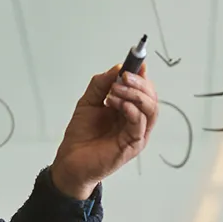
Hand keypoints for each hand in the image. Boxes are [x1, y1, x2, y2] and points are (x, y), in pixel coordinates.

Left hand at [49, 64, 157, 199]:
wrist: (71, 161)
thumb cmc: (81, 136)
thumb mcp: (88, 101)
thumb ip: (102, 84)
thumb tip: (118, 68)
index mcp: (128, 109)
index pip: (143, 89)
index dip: (141, 74)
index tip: (135, 61)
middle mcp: (135, 121)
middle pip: (151, 97)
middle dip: (140, 82)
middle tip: (124, 76)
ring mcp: (136, 133)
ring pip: (151, 109)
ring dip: (136, 94)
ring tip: (116, 90)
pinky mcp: (133, 144)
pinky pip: (140, 123)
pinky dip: (131, 108)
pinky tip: (116, 103)